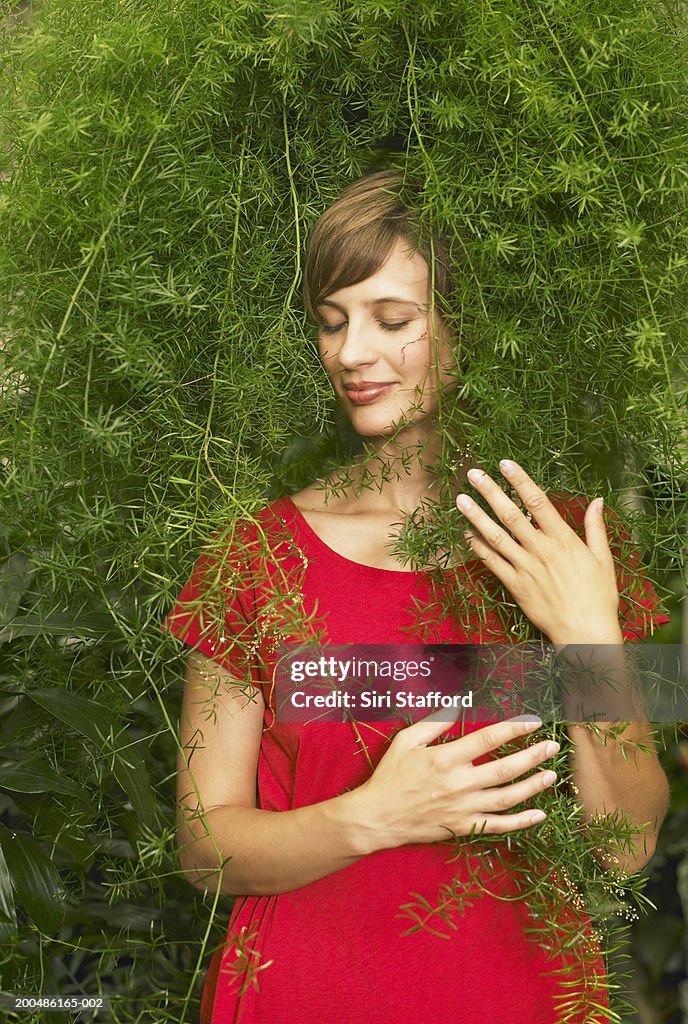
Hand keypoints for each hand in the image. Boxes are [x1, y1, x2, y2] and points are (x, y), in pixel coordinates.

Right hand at [355, 711, 558, 850]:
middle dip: (533, 756)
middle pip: (505, 769)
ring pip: (507, 798)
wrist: (377, 817)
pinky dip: (521, 822)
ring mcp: (463, 808)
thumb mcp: (406, 741)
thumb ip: (433, 722)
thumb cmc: (390, 775)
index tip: (533, 721)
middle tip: (553, 746)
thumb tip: (457, 705)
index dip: (514, 728)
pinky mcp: (463, 827)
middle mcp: (459, 783)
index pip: (488, 739)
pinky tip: (539, 814)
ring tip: (551, 775)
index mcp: (446, 758)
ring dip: (533, 786)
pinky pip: (498, 826)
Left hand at [455, 460, 621, 646]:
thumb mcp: (602, 559)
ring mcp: (526, 568)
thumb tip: (597, 500)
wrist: (585, 632)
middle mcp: (541, 551)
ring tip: (460, 499)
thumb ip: (595, 527)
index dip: (520, 481)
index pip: (538, 502)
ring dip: (476, 517)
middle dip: (491, 492)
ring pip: (495, 537)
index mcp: (563, 540)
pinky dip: (478, 548)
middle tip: (473, 474)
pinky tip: (467, 534)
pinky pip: (492, 563)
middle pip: (511, 515)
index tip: (505, 464)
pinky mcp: (515, 586)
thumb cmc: (598, 597)